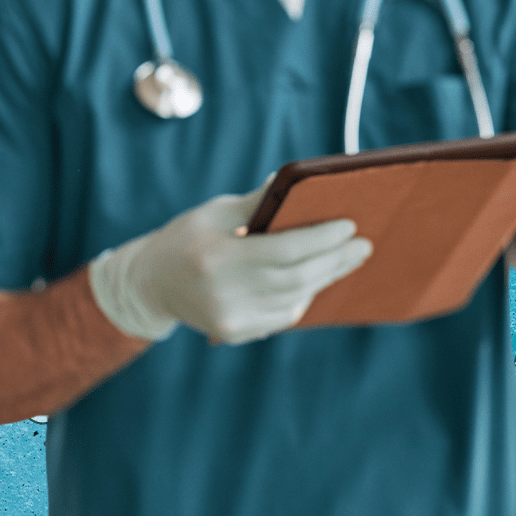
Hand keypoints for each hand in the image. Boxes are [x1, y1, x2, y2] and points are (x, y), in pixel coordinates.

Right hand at [88, 176, 371, 343]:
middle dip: (335, 260)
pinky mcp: (236, 334)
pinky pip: (283, 316)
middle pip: (296, 278)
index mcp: (216, 258)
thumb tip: (300, 181)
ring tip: (348, 259)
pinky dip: (305, 295)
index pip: (284, 250)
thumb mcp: (215, 212)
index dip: (322, 239)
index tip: (350, 226)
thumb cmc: (187, 238)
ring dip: (325, 278)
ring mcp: (230, 320)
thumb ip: (259, 202)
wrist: (150, 284)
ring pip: (295, 300)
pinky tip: (319, 278)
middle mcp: (223, 294)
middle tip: (364, 245)